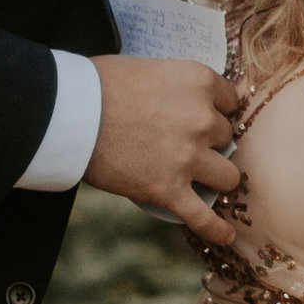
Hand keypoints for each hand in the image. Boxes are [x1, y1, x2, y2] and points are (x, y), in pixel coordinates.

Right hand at [87, 55, 244, 243]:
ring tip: (201, 179)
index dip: (217, 111)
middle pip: (226, 139)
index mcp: (199, 82)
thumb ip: (176, 87)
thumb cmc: (101, 84)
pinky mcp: (168, 189)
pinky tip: (226, 235)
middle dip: (210, 143)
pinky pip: (202, 216)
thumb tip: (180, 104)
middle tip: (183, 144)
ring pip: (228, 176)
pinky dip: (215, 228)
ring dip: (216, 178)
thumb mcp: (151, 69)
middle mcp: (202, 119)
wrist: (73, 112)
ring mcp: (187, 157)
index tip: (205, 117)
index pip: (231, 102)